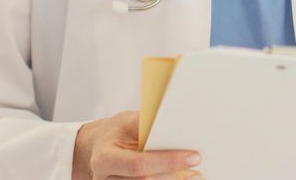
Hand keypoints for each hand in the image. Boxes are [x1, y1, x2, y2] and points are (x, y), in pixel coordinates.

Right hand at [72, 110, 202, 179]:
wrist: (98, 147)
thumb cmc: (116, 132)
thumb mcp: (127, 121)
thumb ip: (145, 125)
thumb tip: (176, 123)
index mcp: (105, 159)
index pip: (139, 165)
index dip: (168, 161)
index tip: (193, 156)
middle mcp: (106, 179)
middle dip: (175, 174)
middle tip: (198, 165)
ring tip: (195, 174)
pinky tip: (183, 177)